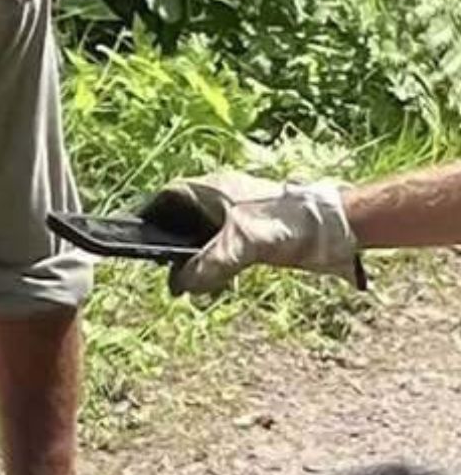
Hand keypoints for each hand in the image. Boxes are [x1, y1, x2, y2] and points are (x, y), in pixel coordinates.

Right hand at [139, 171, 359, 295]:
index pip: (163, 200)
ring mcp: (236, 214)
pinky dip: (216, 267)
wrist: (337, 227)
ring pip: (200, 239)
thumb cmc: (289, 223)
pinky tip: (222, 284)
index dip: (147, 221)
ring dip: (196, 263)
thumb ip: (208, 265)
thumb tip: (180, 285)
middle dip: (172, 251)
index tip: (137, 245)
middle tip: (171, 276)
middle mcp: (218, 198)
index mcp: (209, 189)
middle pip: (179, 223)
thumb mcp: (242, 245)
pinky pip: (220, 249)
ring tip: (198, 286)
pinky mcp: (251, 230)